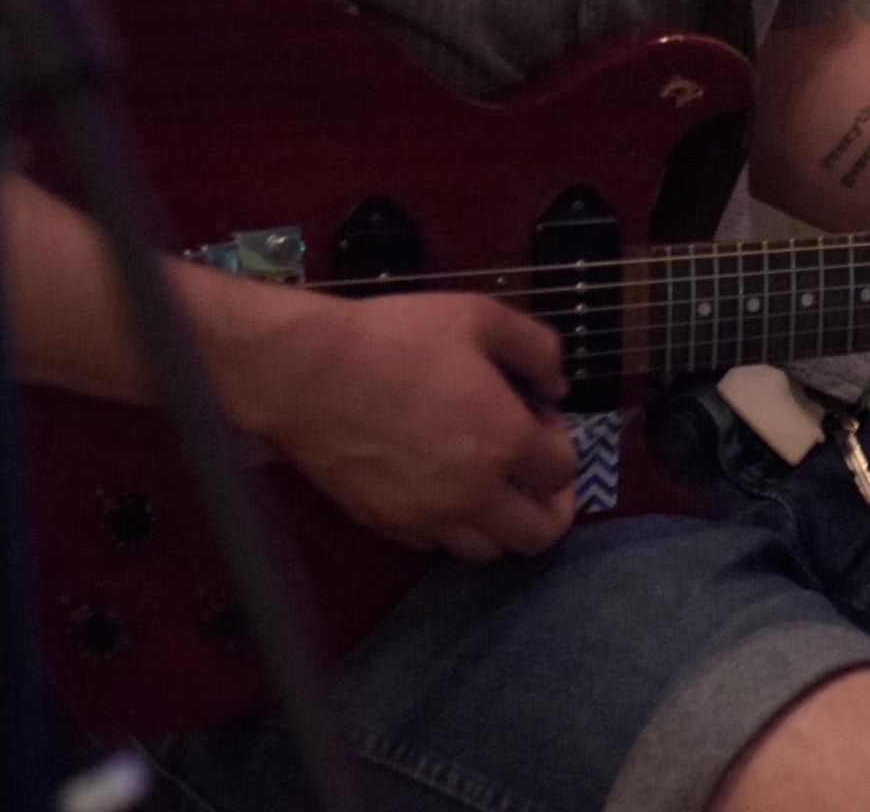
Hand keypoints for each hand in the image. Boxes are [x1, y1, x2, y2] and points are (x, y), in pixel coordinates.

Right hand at [226, 290, 577, 562]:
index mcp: (504, 443)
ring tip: (492, 485)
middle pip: (538, 535)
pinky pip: (435, 547)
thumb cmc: (396, 336)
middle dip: (551, 504)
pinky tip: (443, 490)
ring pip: (487, 552)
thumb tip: (558, 385)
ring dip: (502, 523)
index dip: (560, 442)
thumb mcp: (479, 316)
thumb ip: (536, 348)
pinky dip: (451, 527)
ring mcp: (426, 518)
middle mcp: (472, 494)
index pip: (563, 471)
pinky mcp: (385, 525)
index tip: (538, 417)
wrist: (306, 372)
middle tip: (534, 471)